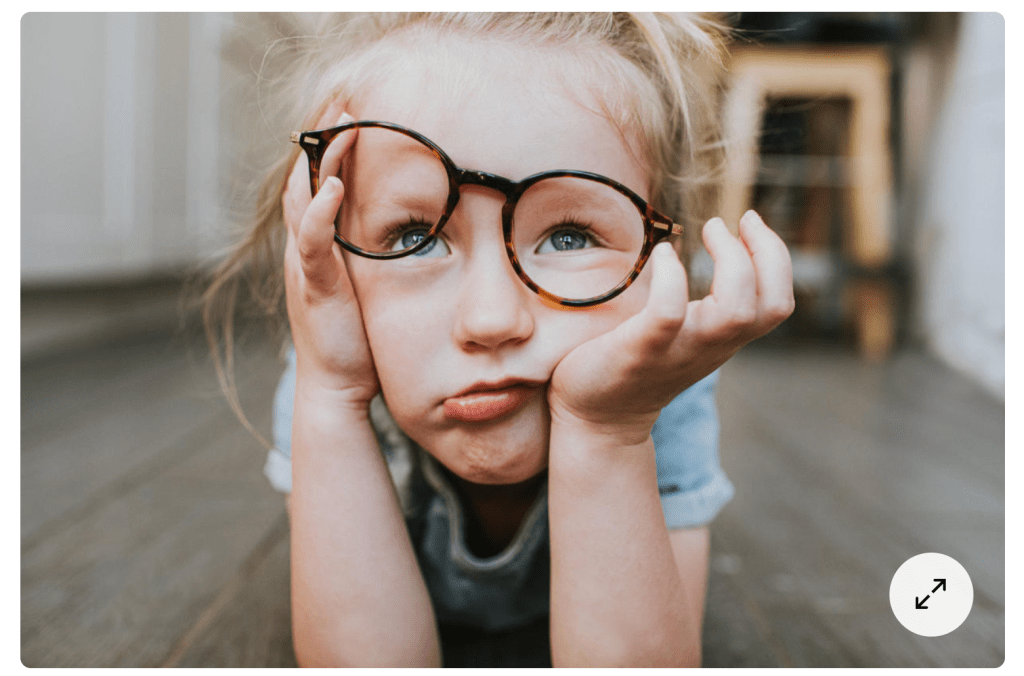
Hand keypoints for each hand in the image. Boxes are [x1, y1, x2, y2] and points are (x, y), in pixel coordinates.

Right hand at [283, 109, 378, 406]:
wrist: (340, 386)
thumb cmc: (359, 338)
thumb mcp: (369, 285)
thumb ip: (377, 255)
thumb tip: (412, 230)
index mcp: (320, 246)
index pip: (318, 184)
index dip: (331, 149)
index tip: (353, 115)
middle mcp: (306, 250)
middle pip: (304, 180)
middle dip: (323, 142)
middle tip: (344, 105)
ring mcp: (308, 267)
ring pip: (303, 200)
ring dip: (322, 162)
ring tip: (341, 127)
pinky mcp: (316, 288)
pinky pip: (312, 242)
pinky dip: (320, 212)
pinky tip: (335, 188)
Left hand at [548, 210, 793, 438]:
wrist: (596, 420)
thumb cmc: (630, 366)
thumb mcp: (677, 334)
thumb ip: (692, 307)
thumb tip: (683, 252)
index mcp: (722, 338)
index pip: (777, 303)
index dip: (776, 258)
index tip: (749, 223)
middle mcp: (710, 346)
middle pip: (771, 306)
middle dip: (766, 252)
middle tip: (729, 222)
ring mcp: (678, 350)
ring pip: (734, 312)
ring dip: (731, 260)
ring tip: (707, 229)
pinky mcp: (640, 351)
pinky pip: (668, 314)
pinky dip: (671, 278)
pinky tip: (661, 254)